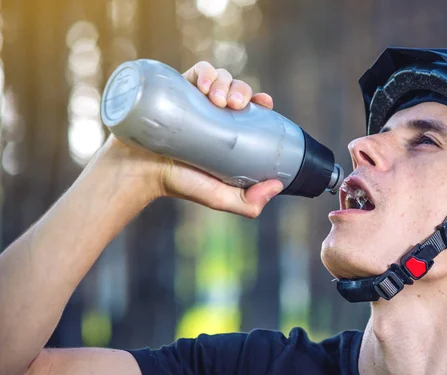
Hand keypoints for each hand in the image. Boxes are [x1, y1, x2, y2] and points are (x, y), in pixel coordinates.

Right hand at [101, 61, 283, 217]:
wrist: (138, 171)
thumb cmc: (179, 184)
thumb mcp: (219, 197)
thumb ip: (248, 203)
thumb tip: (278, 186)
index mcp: (229, 131)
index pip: (252, 108)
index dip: (261, 100)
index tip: (265, 102)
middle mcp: (214, 112)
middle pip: (237, 89)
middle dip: (242, 90)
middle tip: (235, 104)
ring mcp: (195, 99)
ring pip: (220, 77)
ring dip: (225, 80)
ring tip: (216, 98)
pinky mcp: (177, 88)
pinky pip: (197, 70)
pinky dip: (205, 71)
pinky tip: (204, 84)